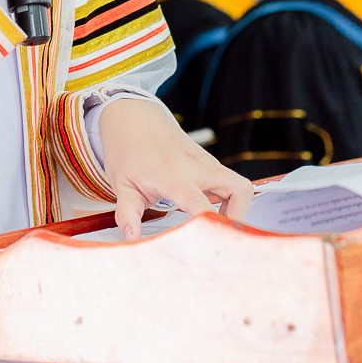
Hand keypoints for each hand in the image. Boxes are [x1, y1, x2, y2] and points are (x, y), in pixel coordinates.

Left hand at [97, 97, 254, 238]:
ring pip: (240, 186)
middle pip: (240, 190)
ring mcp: (206, 163)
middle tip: (219, 235)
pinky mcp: (209, 162)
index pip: (200, 204)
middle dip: (238, 217)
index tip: (206, 246)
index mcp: (172, 175)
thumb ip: (127, 214)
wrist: (133, 116)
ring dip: (235, 208)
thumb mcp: (121, 184)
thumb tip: (131, 239)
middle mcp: (196, 167)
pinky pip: (230, 182)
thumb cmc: (127, 150)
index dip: (208, 226)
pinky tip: (209, 209)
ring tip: (214, 224)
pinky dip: (228, 199)